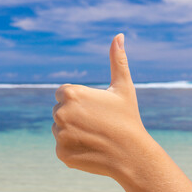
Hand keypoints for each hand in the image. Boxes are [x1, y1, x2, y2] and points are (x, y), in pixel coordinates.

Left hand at [52, 33, 148, 177]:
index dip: (80, 101)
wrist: (132, 155)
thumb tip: (119, 35)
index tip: (94, 109)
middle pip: (60, 111)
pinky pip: (63, 147)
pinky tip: (90, 149)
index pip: (63, 94)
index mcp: (71, 93)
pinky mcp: (61, 153)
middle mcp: (61, 112)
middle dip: (74, 115)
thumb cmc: (128, 119)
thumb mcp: (124, 88)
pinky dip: (73, 148)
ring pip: (60, 129)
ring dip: (72, 132)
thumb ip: (117, 61)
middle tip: (96, 124)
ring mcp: (60, 134)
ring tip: (94, 136)